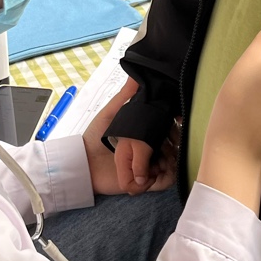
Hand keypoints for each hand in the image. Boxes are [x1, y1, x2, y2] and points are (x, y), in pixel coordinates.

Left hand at [84, 81, 172, 195]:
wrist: (83, 162)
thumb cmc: (95, 137)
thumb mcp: (110, 114)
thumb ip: (124, 97)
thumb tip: (135, 76)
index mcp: (143, 136)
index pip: (168, 133)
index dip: (175, 131)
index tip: (177, 125)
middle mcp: (149, 152)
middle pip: (174, 150)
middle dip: (175, 148)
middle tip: (168, 145)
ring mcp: (148, 168)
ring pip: (172, 167)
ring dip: (170, 163)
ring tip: (159, 160)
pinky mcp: (144, 183)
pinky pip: (164, 183)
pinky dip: (164, 177)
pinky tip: (154, 171)